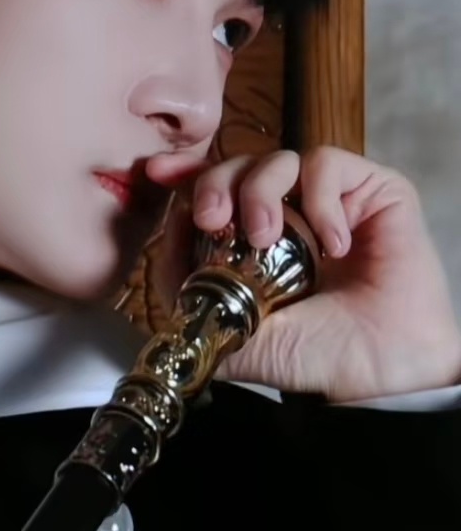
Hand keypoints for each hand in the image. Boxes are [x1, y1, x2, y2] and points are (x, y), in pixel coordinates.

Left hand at [147, 145, 460, 401]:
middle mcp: (289, 213)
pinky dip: (320, 199)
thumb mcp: (228, 331)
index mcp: (251, 240)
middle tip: (213, 220)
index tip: (155, 173)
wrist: (373, 372)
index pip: (214, 189)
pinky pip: (328, 164)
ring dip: (261, 191)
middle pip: (238, 166)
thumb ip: (189, 289)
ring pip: (278, 158)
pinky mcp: (371, 191)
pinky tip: (332, 246)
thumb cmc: (309, 355)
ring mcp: (329, 199)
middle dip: (214, 184)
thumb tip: (162, 238)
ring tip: (267, 238)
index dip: (184, 173)